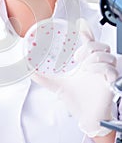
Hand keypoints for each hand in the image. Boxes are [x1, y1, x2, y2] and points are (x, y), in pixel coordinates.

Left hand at [32, 19, 117, 136]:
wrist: (87, 118)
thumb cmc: (78, 102)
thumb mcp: (58, 86)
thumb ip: (44, 78)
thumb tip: (29, 72)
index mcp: (87, 63)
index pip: (89, 43)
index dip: (86, 32)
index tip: (79, 24)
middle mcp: (98, 65)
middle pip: (99, 45)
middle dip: (88, 47)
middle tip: (77, 58)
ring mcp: (106, 73)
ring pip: (105, 54)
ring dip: (93, 59)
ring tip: (85, 69)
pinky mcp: (112, 81)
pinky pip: (110, 68)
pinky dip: (100, 68)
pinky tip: (92, 74)